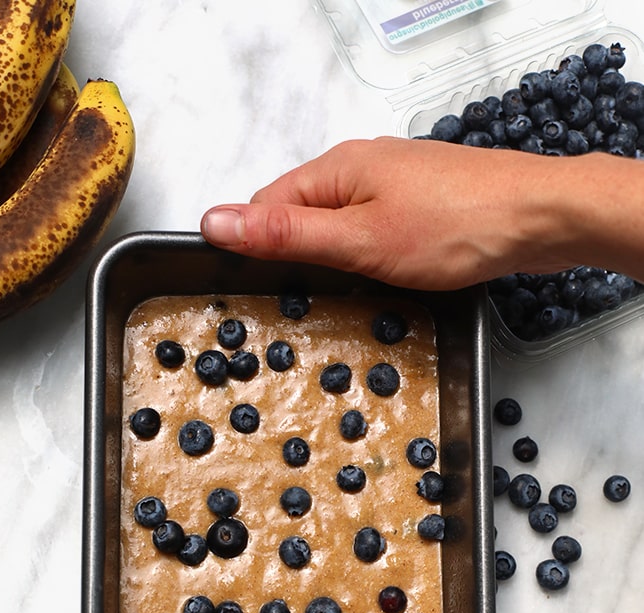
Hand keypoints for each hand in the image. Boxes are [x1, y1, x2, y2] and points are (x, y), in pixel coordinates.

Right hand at [200, 137, 643, 289]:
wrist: (541, 218)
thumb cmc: (457, 226)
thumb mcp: (358, 241)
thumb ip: (286, 235)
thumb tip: (216, 221)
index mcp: (336, 169)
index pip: (267, 205)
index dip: (258, 248)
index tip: (262, 290)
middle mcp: (363, 168)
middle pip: (302, 214)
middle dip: (298, 256)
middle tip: (311, 299)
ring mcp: (396, 184)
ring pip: (341, 225)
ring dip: (337, 259)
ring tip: (353, 290)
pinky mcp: (424, 204)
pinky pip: (376, 230)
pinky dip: (371, 256)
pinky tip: (387, 277)